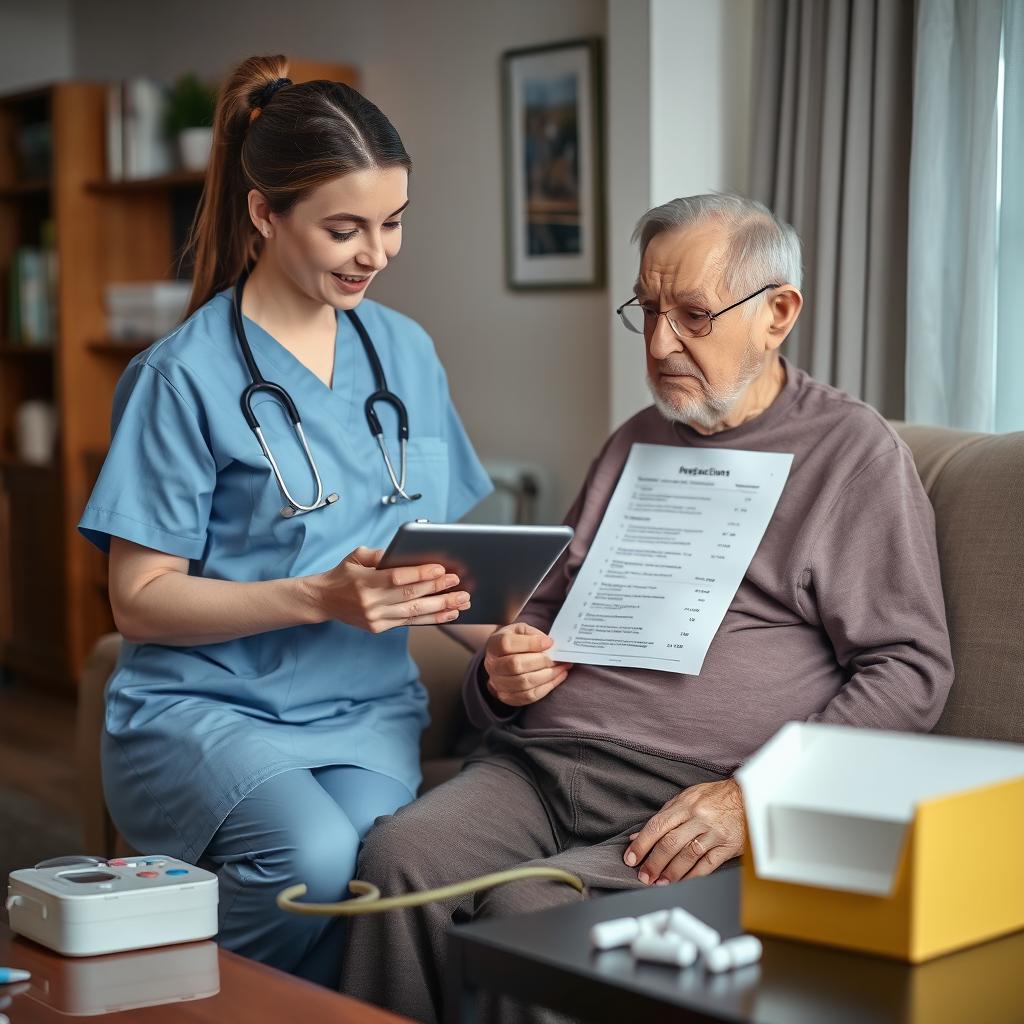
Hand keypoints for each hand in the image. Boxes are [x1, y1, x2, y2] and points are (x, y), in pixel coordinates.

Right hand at [311, 546, 469, 632]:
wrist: (323, 600)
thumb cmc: (343, 574)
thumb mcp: (357, 556)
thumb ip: (381, 554)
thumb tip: (408, 552)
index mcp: (364, 582)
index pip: (397, 578)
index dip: (421, 574)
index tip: (442, 568)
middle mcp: (370, 603)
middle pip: (411, 596)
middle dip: (438, 590)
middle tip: (459, 584)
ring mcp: (375, 618)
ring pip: (414, 612)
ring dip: (441, 607)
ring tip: (462, 601)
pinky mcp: (379, 628)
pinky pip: (410, 622)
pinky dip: (431, 618)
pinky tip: (448, 613)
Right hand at [483, 622, 570, 706]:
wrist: (503, 660)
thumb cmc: (515, 643)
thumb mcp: (520, 630)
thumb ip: (532, 634)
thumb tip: (548, 644)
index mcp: (494, 645)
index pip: (507, 644)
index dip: (530, 643)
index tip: (549, 642)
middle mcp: (492, 665)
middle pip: (516, 665)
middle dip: (542, 661)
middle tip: (558, 657)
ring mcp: (498, 683)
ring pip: (524, 683)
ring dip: (548, 675)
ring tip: (562, 667)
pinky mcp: (508, 697)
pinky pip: (529, 696)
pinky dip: (547, 687)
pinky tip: (558, 677)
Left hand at [624, 778, 744, 883]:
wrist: (747, 796)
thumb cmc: (714, 798)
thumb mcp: (686, 798)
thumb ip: (663, 817)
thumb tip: (638, 836)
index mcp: (685, 804)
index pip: (657, 826)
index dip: (641, 844)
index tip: (631, 858)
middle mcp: (698, 817)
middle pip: (670, 843)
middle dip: (653, 863)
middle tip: (644, 876)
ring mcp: (714, 833)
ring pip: (687, 856)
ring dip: (671, 873)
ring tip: (660, 882)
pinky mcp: (727, 846)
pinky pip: (707, 865)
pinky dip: (692, 876)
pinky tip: (682, 882)